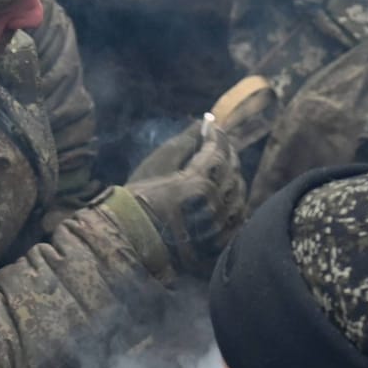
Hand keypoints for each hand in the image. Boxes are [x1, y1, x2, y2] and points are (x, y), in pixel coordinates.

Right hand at [125, 118, 246, 272]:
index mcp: (196, 184)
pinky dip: (233, 205)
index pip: (218, 152)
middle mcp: (211, 206)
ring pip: (238, 196)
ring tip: (222, 171)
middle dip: (227, 154)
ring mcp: (217, 228)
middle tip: (219, 144)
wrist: (130, 241)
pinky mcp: (217, 244)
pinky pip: (236, 220)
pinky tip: (224, 198)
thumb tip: (202, 122)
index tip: (211, 126)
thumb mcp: (157, 165)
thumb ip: (184, 143)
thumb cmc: (139, 200)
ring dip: (232, 180)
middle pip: (232, 173)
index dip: (217, 135)